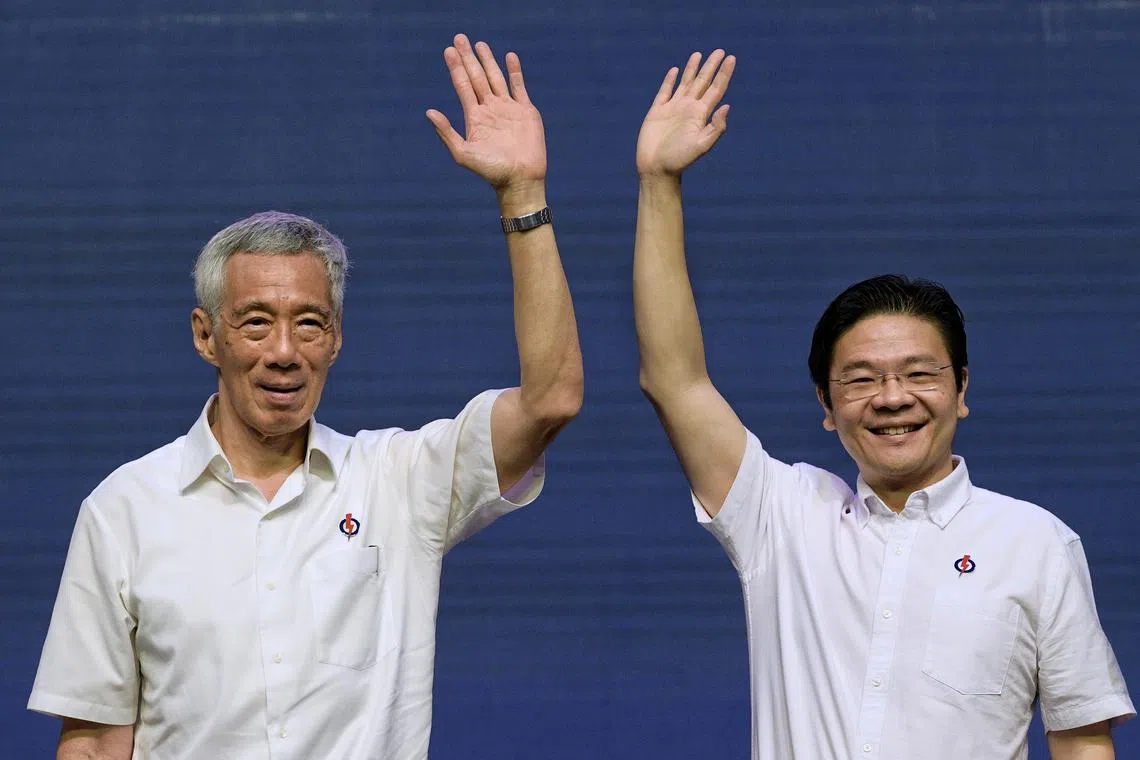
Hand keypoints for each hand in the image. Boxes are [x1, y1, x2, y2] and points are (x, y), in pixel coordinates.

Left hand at [426, 34, 545, 193]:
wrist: (520, 179)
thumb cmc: (491, 171)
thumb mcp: (463, 153)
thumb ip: (447, 132)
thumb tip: (429, 112)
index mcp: (475, 117)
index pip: (462, 86)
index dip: (455, 68)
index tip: (448, 51)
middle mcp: (490, 110)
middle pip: (476, 77)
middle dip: (468, 58)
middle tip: (459, 38)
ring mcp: (508, 109)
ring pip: (496, 78)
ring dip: (488, 61)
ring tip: (479, 44)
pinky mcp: (526, 111)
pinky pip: (519, 86)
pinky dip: (514, 71)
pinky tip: (509, 57)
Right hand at [636, 50, 735, 177]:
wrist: (656, 170)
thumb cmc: (679, 161)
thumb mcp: (701, 146)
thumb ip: (715, 128)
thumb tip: (727, 107)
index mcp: (700, 115)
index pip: (716, 89)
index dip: (723, 74)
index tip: (731, 58)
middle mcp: (688, 109)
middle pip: (703, 82)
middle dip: (711, 66)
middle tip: (721, 51)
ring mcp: (673, 109)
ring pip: (685, 83)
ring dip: (693, 69)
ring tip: (699, 54)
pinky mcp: (657, 112)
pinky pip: (665, 92)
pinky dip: (670, 80)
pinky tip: (675, 71)